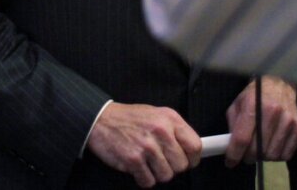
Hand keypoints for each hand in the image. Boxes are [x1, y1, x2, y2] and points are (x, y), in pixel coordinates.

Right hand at [87, 102, 201, 187]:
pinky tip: (137, 166)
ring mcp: (147, 146)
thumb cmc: (129, 118)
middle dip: (172, 166)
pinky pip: (148, 182)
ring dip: (156, 173)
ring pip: (166, 176)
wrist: (100, 119)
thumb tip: (191, 149)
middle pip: (181, 165)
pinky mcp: (133, 160)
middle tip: (161, 160)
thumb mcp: (156, 114)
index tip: (188, 161)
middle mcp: (160, 131)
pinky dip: (143, 178)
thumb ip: (174, 129)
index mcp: (169, 119)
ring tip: (147, 161)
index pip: (195, 146)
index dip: (193, 158)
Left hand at [225, 76, 296, 165]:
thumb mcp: (238, 104)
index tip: (230, 162)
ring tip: (259, 148)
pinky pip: (286, 154)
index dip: (234, 154)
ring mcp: (288, 120)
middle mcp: (272, 111)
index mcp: (253, 104)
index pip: (242, 138)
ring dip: (263, 157)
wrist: (279, 84)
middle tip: (245, 154)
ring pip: (272, 155)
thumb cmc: (255, 96)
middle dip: (248, 157)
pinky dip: (276, 156)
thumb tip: (231, 147)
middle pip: (258, 149)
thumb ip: (233, 125)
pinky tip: (271, 146)